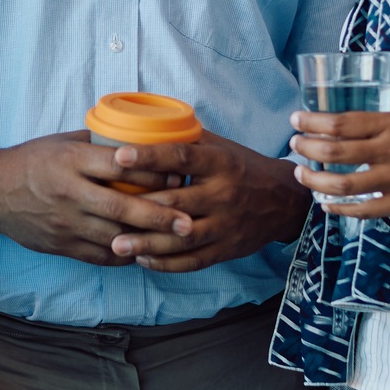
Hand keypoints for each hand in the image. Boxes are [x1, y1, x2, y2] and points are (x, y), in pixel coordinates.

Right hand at [0, 132, 188, 264]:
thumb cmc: (32, 160)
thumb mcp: (62, 141)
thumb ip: (99, 142)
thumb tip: (140, 137)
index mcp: (72, 160)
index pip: (119, 165)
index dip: (152, 171)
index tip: (180, 174)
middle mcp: (69, 192)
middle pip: (121, 206)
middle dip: (158, 217)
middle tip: (188, 223)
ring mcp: (65, 222)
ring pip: (113, 235)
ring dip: (147, 241)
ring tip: (175, 243)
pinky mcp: (61, 245)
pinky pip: (100, 255)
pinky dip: (125, 255)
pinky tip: (146, 252)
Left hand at [105, 130, 310, 271]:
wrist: (284, 201)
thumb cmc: (242, 168)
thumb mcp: (221, 147)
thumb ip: (187, 141)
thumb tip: (144, 125)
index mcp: (220, 163)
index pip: (181, 157)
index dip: (149, 156)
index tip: (118, 156)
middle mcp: (223, 194)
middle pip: (177, 203)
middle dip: (139, 209)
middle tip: (105, 210)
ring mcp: (226, 225)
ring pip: (182, 238)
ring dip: (148, 243)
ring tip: (117, 244)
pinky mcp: (227, 249)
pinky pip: (193, 261)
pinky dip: (167, 263)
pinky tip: (142, 260)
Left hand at [288, 108, 389, 217]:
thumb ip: (372, 120)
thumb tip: (332, 121)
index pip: (340, 123)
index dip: (312, 123)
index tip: (295, 120)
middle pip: (334, 153)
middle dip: (307, 148)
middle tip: (295, 145)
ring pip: (341, 185)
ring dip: (313, 180)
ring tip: (301, 173)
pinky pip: (361, 210)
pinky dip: (337, 208)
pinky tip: (324, 202)